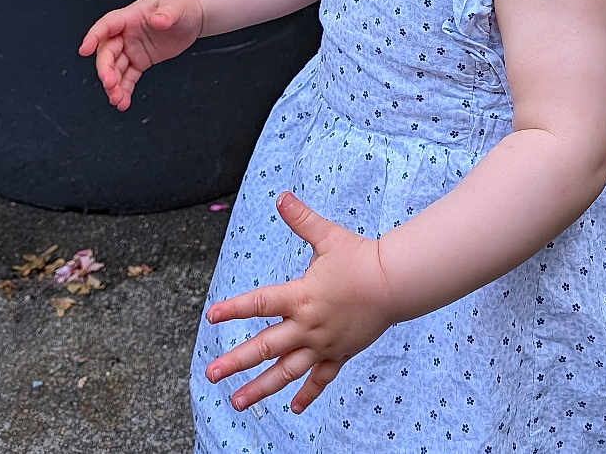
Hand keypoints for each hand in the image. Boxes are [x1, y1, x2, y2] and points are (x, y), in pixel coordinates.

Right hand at [77, 0, 203, 110]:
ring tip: (117, 100)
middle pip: (108, 52)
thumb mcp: (175, 6)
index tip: (85, 50)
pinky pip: (128, 77)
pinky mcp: (141, 61)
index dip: (94, 36)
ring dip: (114, 85)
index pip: (107, 25)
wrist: (193, 15)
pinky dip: (125, 90)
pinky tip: (123, 102)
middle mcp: (127, 33)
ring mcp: (133, 48)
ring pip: (116, 68)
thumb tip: (159, 20)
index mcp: (131, 16)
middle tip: (110, 83)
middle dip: (106, 69)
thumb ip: (166, 14)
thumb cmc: (181, 4)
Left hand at [203, 190, 395, 414]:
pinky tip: (294, 408)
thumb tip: (281, 196)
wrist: (395, 282)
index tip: (211, 317)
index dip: (233, 309)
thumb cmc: (361, 256)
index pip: (259, 303)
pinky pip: (320, 378)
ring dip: (260, 387)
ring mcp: (323, 344)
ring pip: (286, 371)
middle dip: (236, 361)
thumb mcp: (328, 236)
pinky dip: (307, 393)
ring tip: (237, 402)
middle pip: (265, 347)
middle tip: (210, 374)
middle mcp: (307, 325)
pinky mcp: (339, 354)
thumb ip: (301, 219)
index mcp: (301, 296)